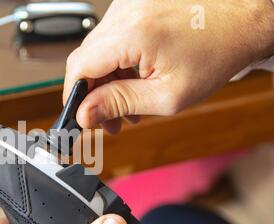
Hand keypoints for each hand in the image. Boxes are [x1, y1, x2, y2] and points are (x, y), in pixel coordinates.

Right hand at [64, 0, 273, 132]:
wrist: (243, 18)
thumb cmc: (217, 51)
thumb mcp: (168, 94)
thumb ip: (120, 103)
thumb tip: (86, 113)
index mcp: (132, 33)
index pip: (78, 67)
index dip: (74, 96)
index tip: (82, 116)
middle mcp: (125, 12)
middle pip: (85, 59)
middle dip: (93, 93)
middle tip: (110, 118)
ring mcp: (128, 4)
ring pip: (97, 50)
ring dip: (107, 78)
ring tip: (129, 101)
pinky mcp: (133, 4)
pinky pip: (111, 37)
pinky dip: (117, 61)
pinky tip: (134, 77)